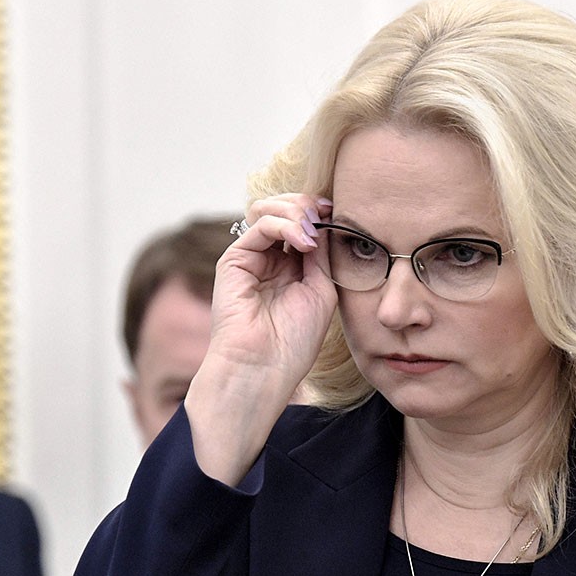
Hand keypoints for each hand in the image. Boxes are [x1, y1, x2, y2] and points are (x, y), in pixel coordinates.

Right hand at [185, 194, 336, 484]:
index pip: (302, 223)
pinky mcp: (233, 260)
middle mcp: (267, 258)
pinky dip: (286, 225)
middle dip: (308, 206)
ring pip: (269, 210)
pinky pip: (260, 225)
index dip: (320, 212)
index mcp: (289, 266)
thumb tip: (324, 219)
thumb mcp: (321, 290)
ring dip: (297, 211)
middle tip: (328, 213)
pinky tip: (303, 241)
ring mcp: (250, 258)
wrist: (264, 369)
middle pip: (284, 209)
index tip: (342, 212)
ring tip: (314, 230)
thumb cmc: (293, 342)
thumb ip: (321, 254)